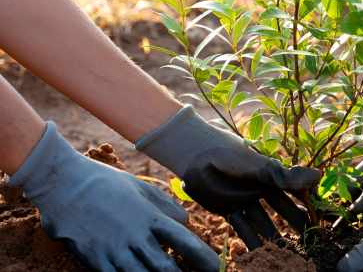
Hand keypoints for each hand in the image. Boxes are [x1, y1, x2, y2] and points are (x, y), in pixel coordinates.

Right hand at [9, 122, 218, 271]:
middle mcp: (135, 235)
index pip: (184, 241)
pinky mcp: (95, 260)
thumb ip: (164, 205)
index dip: (202, 257)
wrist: (64, 183)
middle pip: (166, 267)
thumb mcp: (140, 188)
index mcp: (149, 216)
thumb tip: (185, 222)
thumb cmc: (105, 183)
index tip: (214, 266)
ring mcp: (114, 250)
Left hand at [136, 105, 320, 248]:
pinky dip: (251, 242)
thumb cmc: (231, 155)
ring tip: (286, 255)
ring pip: (264, 222)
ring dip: (274, 238)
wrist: (197, 155)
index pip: (295, 191)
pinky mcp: (229, 210)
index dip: (307, 204)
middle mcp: (261, 188)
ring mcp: (245, 200)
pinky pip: (243, 228)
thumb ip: (286, 176)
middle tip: (309, 242)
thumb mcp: (260, 167)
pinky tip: (260, 256)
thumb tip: (318, 176)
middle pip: (282, 209)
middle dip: (294, 224)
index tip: (319, 220)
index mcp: (272, 175)